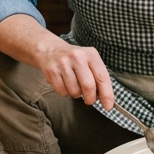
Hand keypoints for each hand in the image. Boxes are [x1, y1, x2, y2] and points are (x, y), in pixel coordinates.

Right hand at [0, 13, 114, 107]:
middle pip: (89, 87)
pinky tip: (60, 82)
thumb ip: (97, 77)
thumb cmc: (70, 59)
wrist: (45, 47)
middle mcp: (78, 57)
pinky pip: (60, 90)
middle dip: (89, 98)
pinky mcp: (50, 68)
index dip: (107, 95)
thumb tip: (108, 100)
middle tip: (87, 100)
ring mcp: (63, 63)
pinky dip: (61, 90)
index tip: (109, 106)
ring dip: (73, 93)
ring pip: (74, 91)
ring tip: (70, 84)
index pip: (103, 77)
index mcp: (91, 54)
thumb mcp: (87, 62)